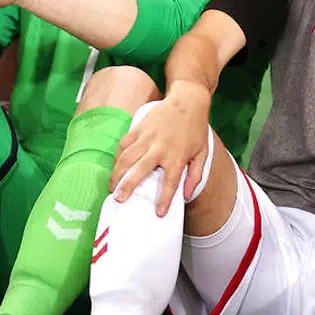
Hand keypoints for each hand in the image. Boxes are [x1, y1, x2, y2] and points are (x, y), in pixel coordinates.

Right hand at [110, 89, 211, 215]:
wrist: (187, 101)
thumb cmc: (195, 129)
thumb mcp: (202, 153)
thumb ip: (195, 176)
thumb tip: (186, 196)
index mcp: (177, 157)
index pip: (170, 183)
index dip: (164, 199)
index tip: (158, 213)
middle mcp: (160, 148)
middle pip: (140, 170)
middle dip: (128, 186)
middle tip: (118, 200)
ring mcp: (147, 137)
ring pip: (127, 157)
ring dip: (117, 173)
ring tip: (112, 187)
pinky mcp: (139, 128)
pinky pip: (124, 144)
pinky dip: (117, 156)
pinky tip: (115, 166)